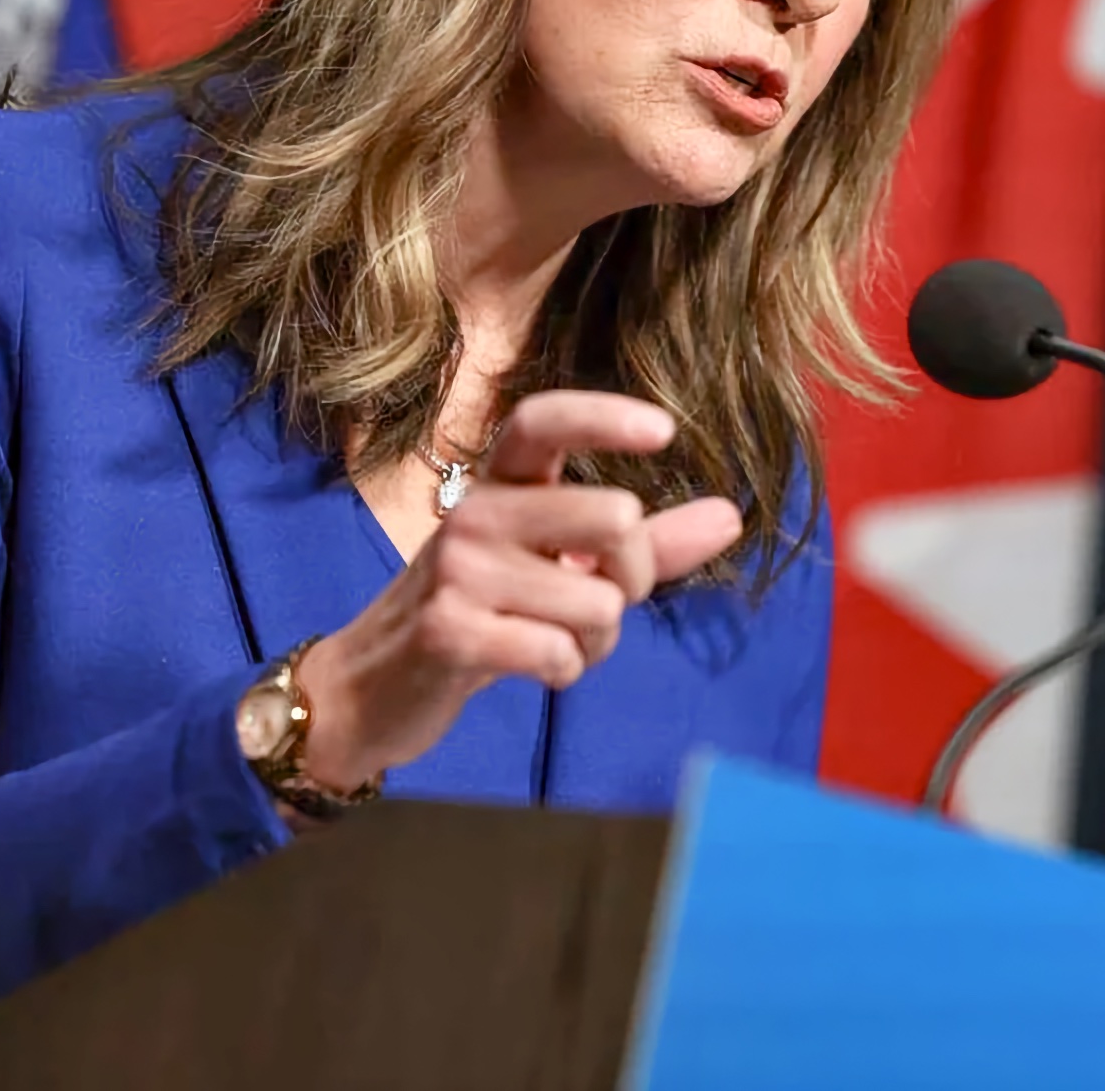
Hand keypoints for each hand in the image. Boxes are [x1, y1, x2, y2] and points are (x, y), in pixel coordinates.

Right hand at [295, 390, 740, 792]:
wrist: (373, 688)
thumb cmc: (483, 614)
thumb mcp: (558, 569)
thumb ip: (645, 546)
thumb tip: (731, 514)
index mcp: (498, 485)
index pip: (541, 421)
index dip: (603, 416)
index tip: (664, 431)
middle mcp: (474, 513)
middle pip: (611, 515)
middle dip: (634, 574)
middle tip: (605, 598)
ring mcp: (457, 571)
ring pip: (597, 603)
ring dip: (595, 640)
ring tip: (552, 640)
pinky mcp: (448, 631)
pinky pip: (558, 652)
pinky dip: (564, 670)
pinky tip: (530, 667)